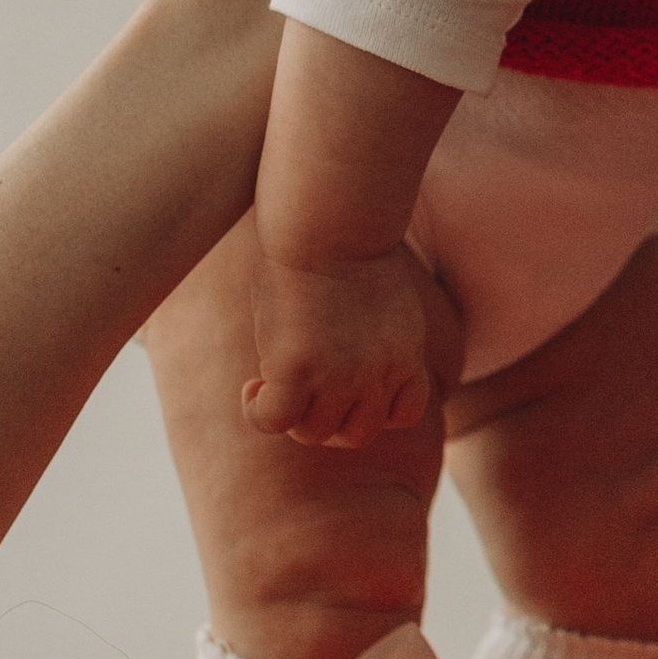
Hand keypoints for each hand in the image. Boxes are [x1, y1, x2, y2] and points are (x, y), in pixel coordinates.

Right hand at [243, 238, 452, 451]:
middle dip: (329, 422)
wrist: (334, 223)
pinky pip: (274, 420)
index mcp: (405, 357)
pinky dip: (259, 412)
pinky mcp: (298, 369)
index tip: (345, 387)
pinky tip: (252, 387)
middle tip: (302, 391)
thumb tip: (342, 342)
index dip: (372, 409)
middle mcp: (378, 375)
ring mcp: (340, 377)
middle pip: (356, 435)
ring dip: (293, 418)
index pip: (403, 415)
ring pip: (314, 433)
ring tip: (272, 385)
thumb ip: (370, 336)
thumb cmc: (348, 246)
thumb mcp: (382, 301)